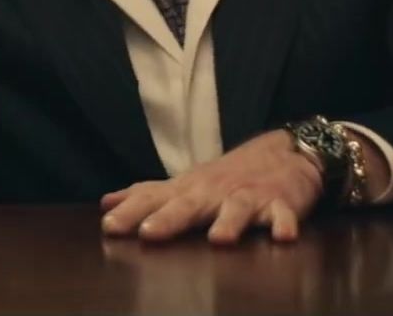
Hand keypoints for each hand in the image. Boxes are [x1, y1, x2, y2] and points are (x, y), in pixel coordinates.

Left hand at [100, 130, 323, 244]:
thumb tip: (107, 204)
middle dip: (169, 219)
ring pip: (237, 209)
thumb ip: (147, 196)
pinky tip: (283, 236)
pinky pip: (283, 216)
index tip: (108, 225)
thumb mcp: (185, 184)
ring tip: (218, 239)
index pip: (154, 199)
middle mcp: (215, 192)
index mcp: (190, 189)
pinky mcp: (281, 204)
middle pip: (189, 205)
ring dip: (228, 223)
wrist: (285, 153)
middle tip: (150, 233)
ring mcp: (248, 197)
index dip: (131, 213)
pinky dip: (284, 224)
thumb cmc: (227, 176)